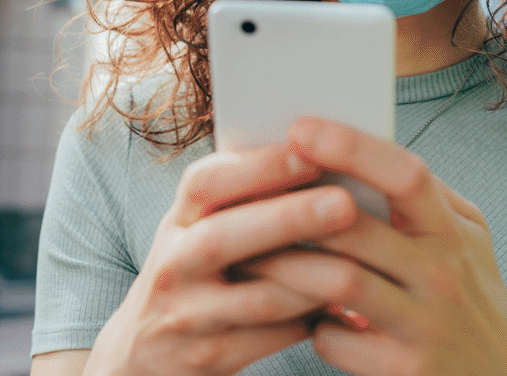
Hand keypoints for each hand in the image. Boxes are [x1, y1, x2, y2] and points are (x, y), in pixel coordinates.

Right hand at [83, 144, 358, 375]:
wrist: (145, 354)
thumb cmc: (195, 273)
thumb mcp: (199, 230)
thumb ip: (241, 199)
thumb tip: (317, 154)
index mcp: (178, 220)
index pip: (205, 183)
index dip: (258, 166)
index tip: (311, 151)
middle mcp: (173, 265)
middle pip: (224, 238)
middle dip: (288, 218)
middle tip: (345, 203)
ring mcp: (187, 316)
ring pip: (257, 297)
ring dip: (312, 278)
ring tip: (360, 260)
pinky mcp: (208, 358)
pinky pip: (270, 339)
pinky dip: (310, 320)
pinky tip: (343, 304)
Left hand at [248, 118, 506, 375]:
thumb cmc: (475, 294)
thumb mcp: (468, 237)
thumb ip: (423, 196)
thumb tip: (361, 148)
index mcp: (453, 230)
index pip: (405, 174)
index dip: (352, 146)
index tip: (301, 128)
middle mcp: (442, 274)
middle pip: (355, 227)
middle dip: (292, 208)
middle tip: (244, 196)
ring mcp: (424, 325)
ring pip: (335, 281)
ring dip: (284, 264)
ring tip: (251, 252)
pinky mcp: (405, 370)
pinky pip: (335, 337)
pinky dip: (308, 322)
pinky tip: (294, 312)